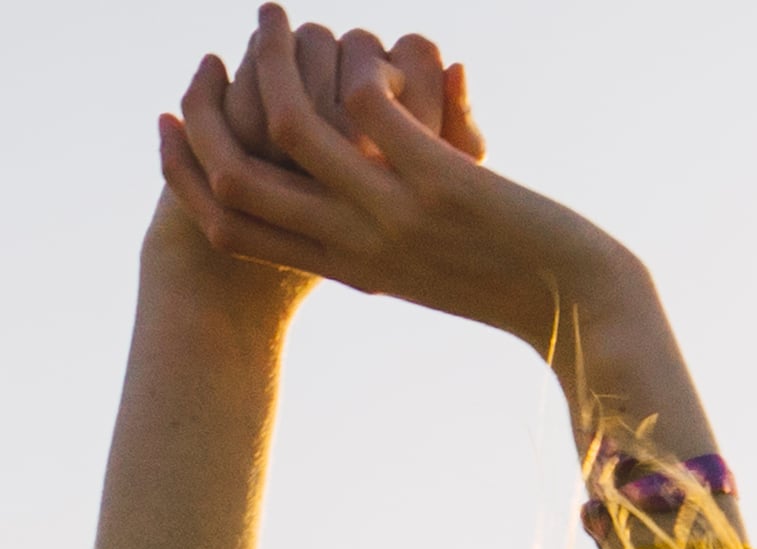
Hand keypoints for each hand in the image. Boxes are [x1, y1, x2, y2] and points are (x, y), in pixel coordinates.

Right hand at [164, 8, 616, 347]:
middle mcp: (359, 246)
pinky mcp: (441, 184)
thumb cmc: (522, 287)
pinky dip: (358, 70)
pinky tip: (364, 53)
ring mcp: (396, 214)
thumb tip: (353, 205)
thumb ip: (384, 240)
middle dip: (205, 111)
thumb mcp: (435, 269)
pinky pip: (369, 112)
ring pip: (292, 126)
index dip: (185, 172)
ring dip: (276, 59)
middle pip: (238, 180)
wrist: (587, 312)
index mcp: (349, 268)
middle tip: (212, 55)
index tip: (169, 122)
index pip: (232, 229)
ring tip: (275, 19)